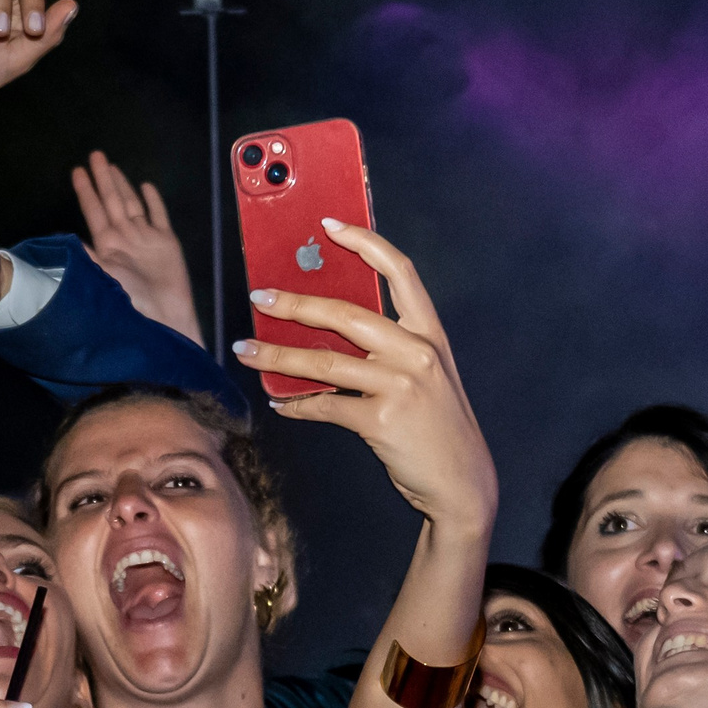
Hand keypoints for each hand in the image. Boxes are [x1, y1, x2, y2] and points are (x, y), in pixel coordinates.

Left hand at [71, 151, 202, 345]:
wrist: (164, 315)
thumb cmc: (131, 299)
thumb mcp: (102, 276)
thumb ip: (86, 256)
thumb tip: (63, 238)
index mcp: (107, 244)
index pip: (93, 211)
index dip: (85, 191)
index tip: (76, 171)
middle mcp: (125, 237)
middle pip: (112, 200)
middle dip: (103, 178)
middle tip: (95, 155)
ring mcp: (146, 238)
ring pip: (132, 203)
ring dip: (123, 185)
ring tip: (113, 166)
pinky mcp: (166, 241)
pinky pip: (159, 215)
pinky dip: (153, 200)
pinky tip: (146, 186)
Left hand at [232, 221, 498, 541]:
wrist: (461, 482)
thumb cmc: (436, 426)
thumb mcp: (424, 375)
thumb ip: (388, 348)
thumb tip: (323, 330)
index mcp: (429, 333)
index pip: (399, 271)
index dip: (364, 241)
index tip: (328, 226)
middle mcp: (417, 352)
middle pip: (346, 313)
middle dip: (295, 303)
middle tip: (259, 297)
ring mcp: (401, 385)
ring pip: (325, 361)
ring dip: (277, 356)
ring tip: (246, 349)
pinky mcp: (382, 421)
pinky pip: (325, 406)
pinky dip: (297, 405)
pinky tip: (279, 403)